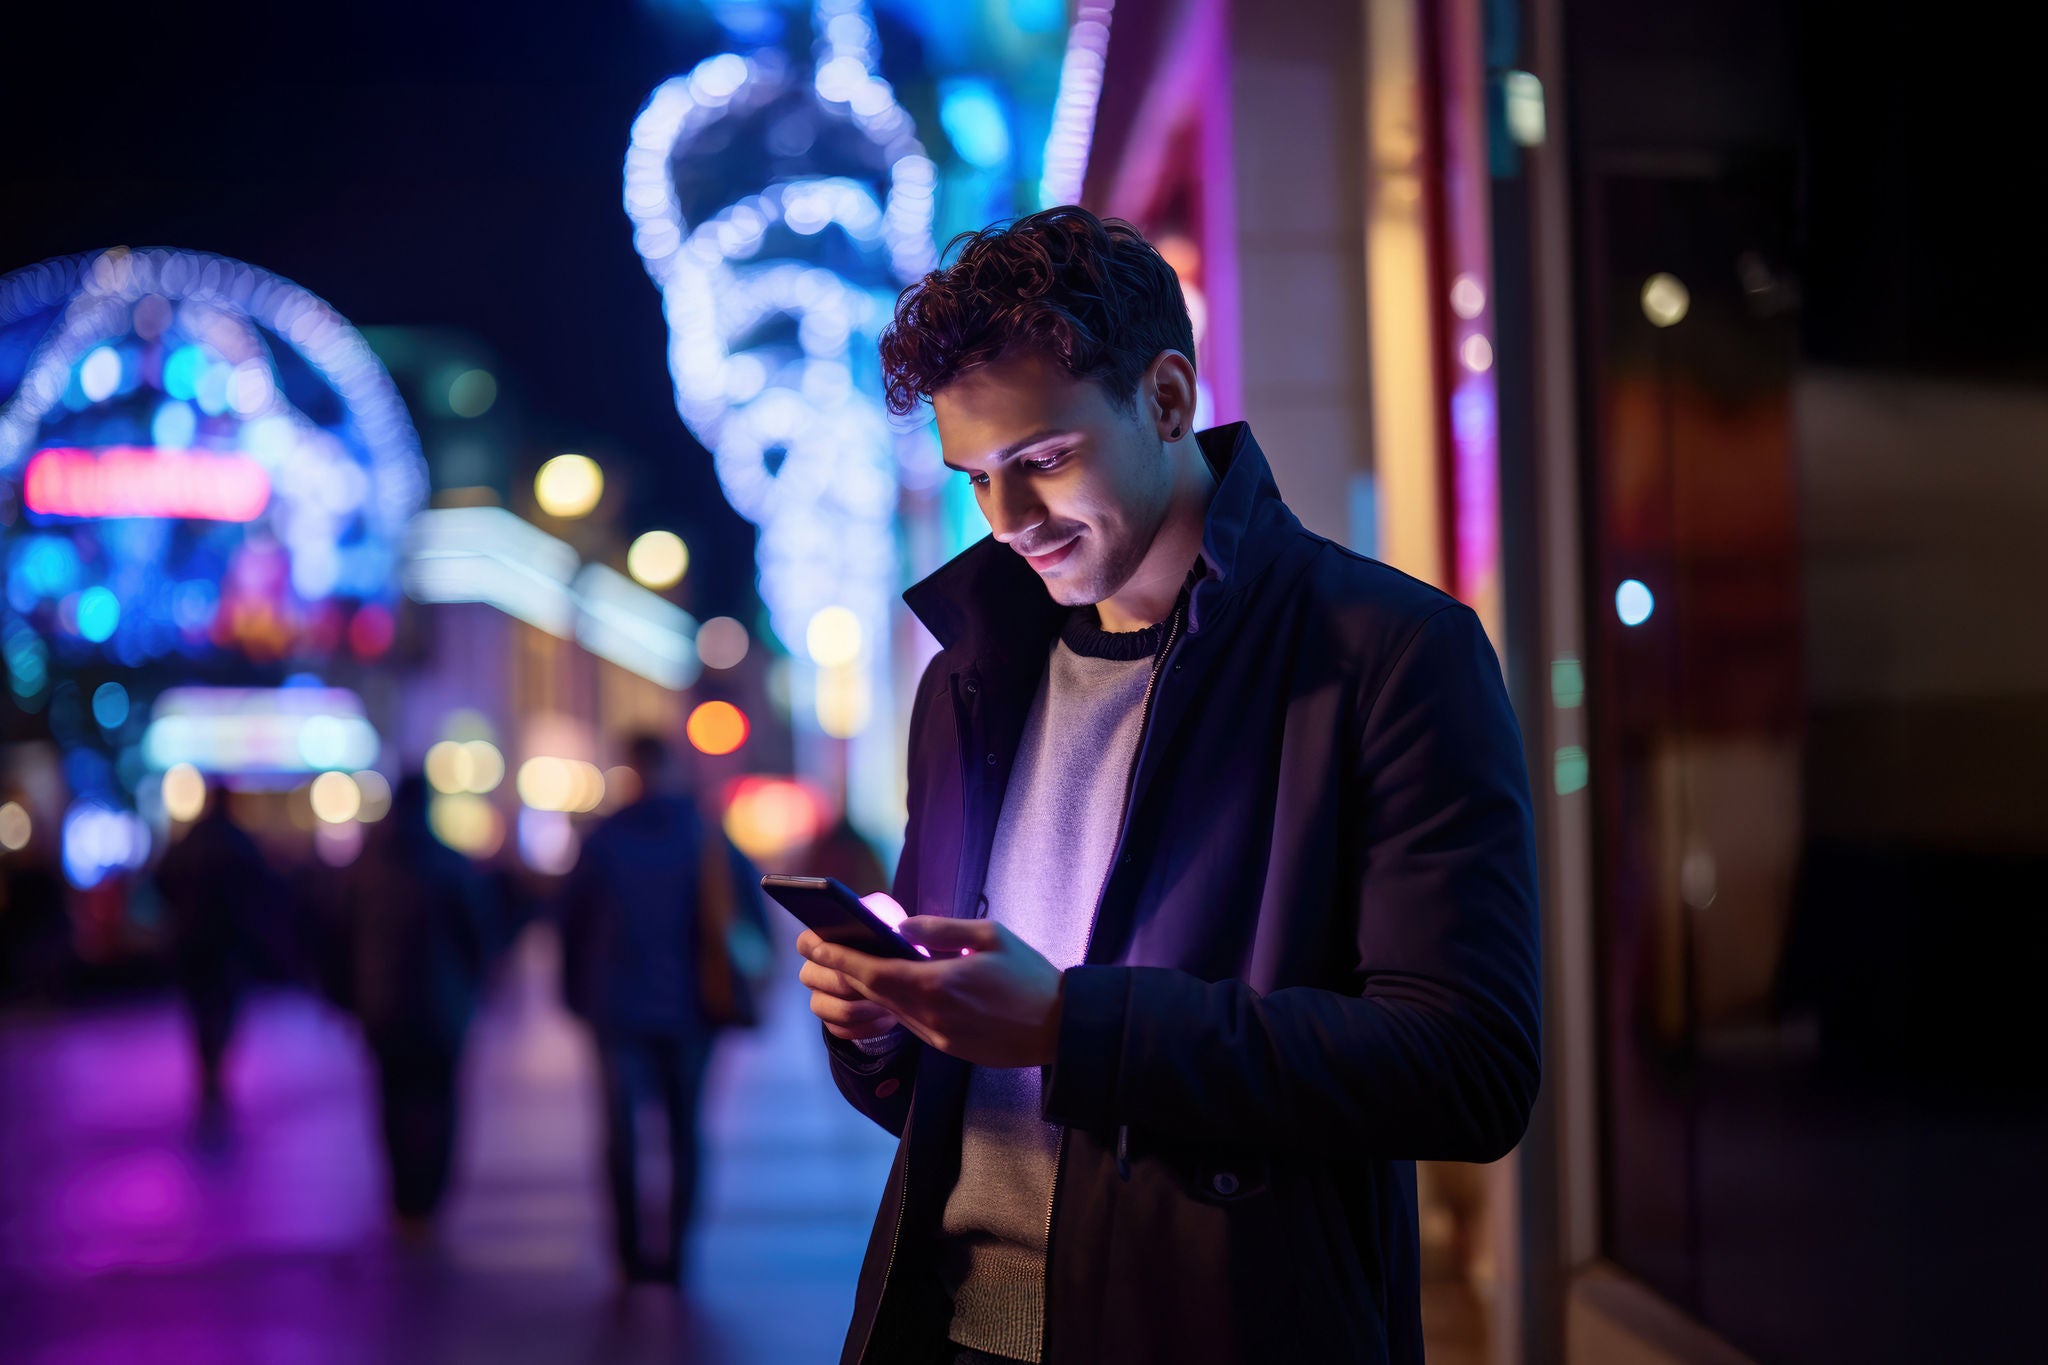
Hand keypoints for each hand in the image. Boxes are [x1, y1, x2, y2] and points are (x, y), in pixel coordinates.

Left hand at [795, 913, 1064, 1067]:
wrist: (1061, 1028)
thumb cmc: (1030, 976)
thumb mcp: (991, 935)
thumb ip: (941, 929)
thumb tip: (901, 928)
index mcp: (938, 984)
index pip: (872, 972)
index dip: (839, 958)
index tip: (813, 944)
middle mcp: (930, 1015)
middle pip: (872, 993)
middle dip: (840, 971)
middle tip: (814, 950)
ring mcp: (938, 1036)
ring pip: (889, 1010)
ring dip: (865, 989)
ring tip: (846, 966)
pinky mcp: (949, 1048)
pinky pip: (910, 1023)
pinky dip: (894, 1004)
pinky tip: (890, 988)